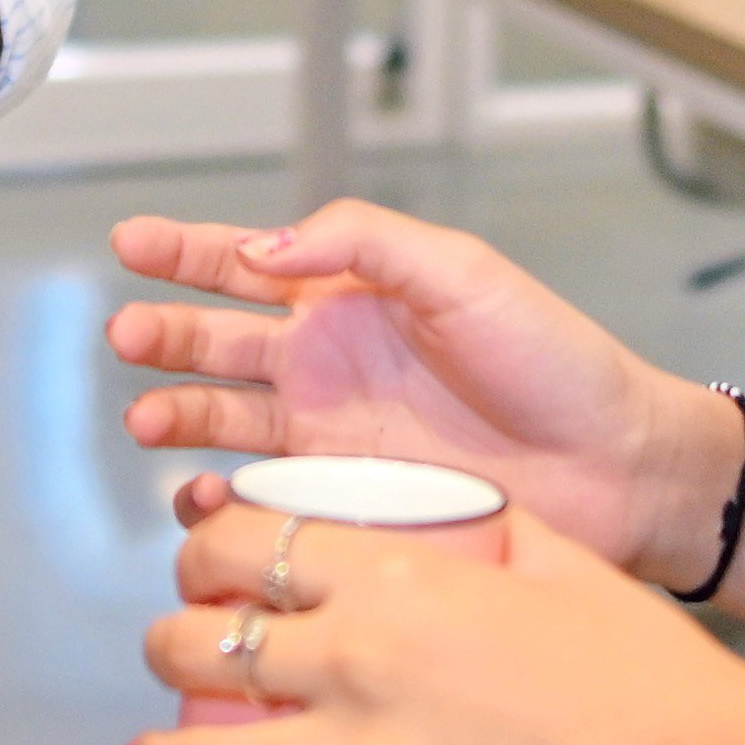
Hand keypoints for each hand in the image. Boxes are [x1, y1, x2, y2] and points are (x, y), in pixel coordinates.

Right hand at [106, 200, 738, 579]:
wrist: (615, 468)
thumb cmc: (554, 360)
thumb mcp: (461, 270)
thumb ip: (361, 242)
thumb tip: (266, 247)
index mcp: (353, 299)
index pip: (248, 264)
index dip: (184, 251)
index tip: (131, 241)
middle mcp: (330, 364)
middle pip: (216, 342)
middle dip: (164, 335)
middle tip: (128, 336)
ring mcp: (332, 436)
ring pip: (224, 419)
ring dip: (177, 413)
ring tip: (149, 420)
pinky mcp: (344, 503)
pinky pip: (261, 500)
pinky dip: (220, 499)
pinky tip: (204, 496)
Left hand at [122, 477, 744, 744]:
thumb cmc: (653, 673)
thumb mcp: (560, 555)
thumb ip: (482, 526)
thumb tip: (442, 515)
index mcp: (401, 577)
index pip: (247, 542)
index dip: (202, 550)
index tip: (204, 563)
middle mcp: (363, 661)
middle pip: (201, 642)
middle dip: (168, 645)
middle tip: (175, 651)